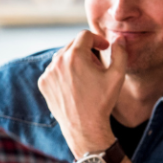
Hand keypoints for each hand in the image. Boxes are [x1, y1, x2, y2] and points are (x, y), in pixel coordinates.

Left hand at [37, 31, 127, 156]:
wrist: (84, 127)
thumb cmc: (102, 102)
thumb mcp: (117, 76)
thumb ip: (120, 52)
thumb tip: (119, 38)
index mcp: (75, 56)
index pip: (85, 35)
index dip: (97, 39)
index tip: (104, 48)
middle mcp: (58, 61)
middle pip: (73, 44)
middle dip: (86, 50)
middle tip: (97, 66)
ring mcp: (48, 73)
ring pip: (62, 57)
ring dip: (74, 61)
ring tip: (86, 77)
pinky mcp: (43, 83)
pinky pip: (54, 70)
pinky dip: (64, 72)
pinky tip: (74, 85)